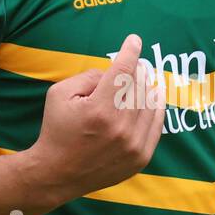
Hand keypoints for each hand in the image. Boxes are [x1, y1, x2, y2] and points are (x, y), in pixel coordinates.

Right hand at [28, 32, 165, 204]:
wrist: (58, 174)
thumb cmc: (57, 129)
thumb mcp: (60, 93)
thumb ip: (89, 76)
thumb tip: (115, 71)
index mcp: (99, 110)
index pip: (123, 71)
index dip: (130, 52)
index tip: (135, 40)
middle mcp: (120, 128)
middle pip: (138, 86)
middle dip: (137, 70)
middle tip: (134, 64)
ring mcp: (133, 145)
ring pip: (151, 103)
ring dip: (147, 87)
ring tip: (141, 79)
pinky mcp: (141, 158)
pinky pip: (157, 124)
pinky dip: (156, 107)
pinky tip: (153, 96)